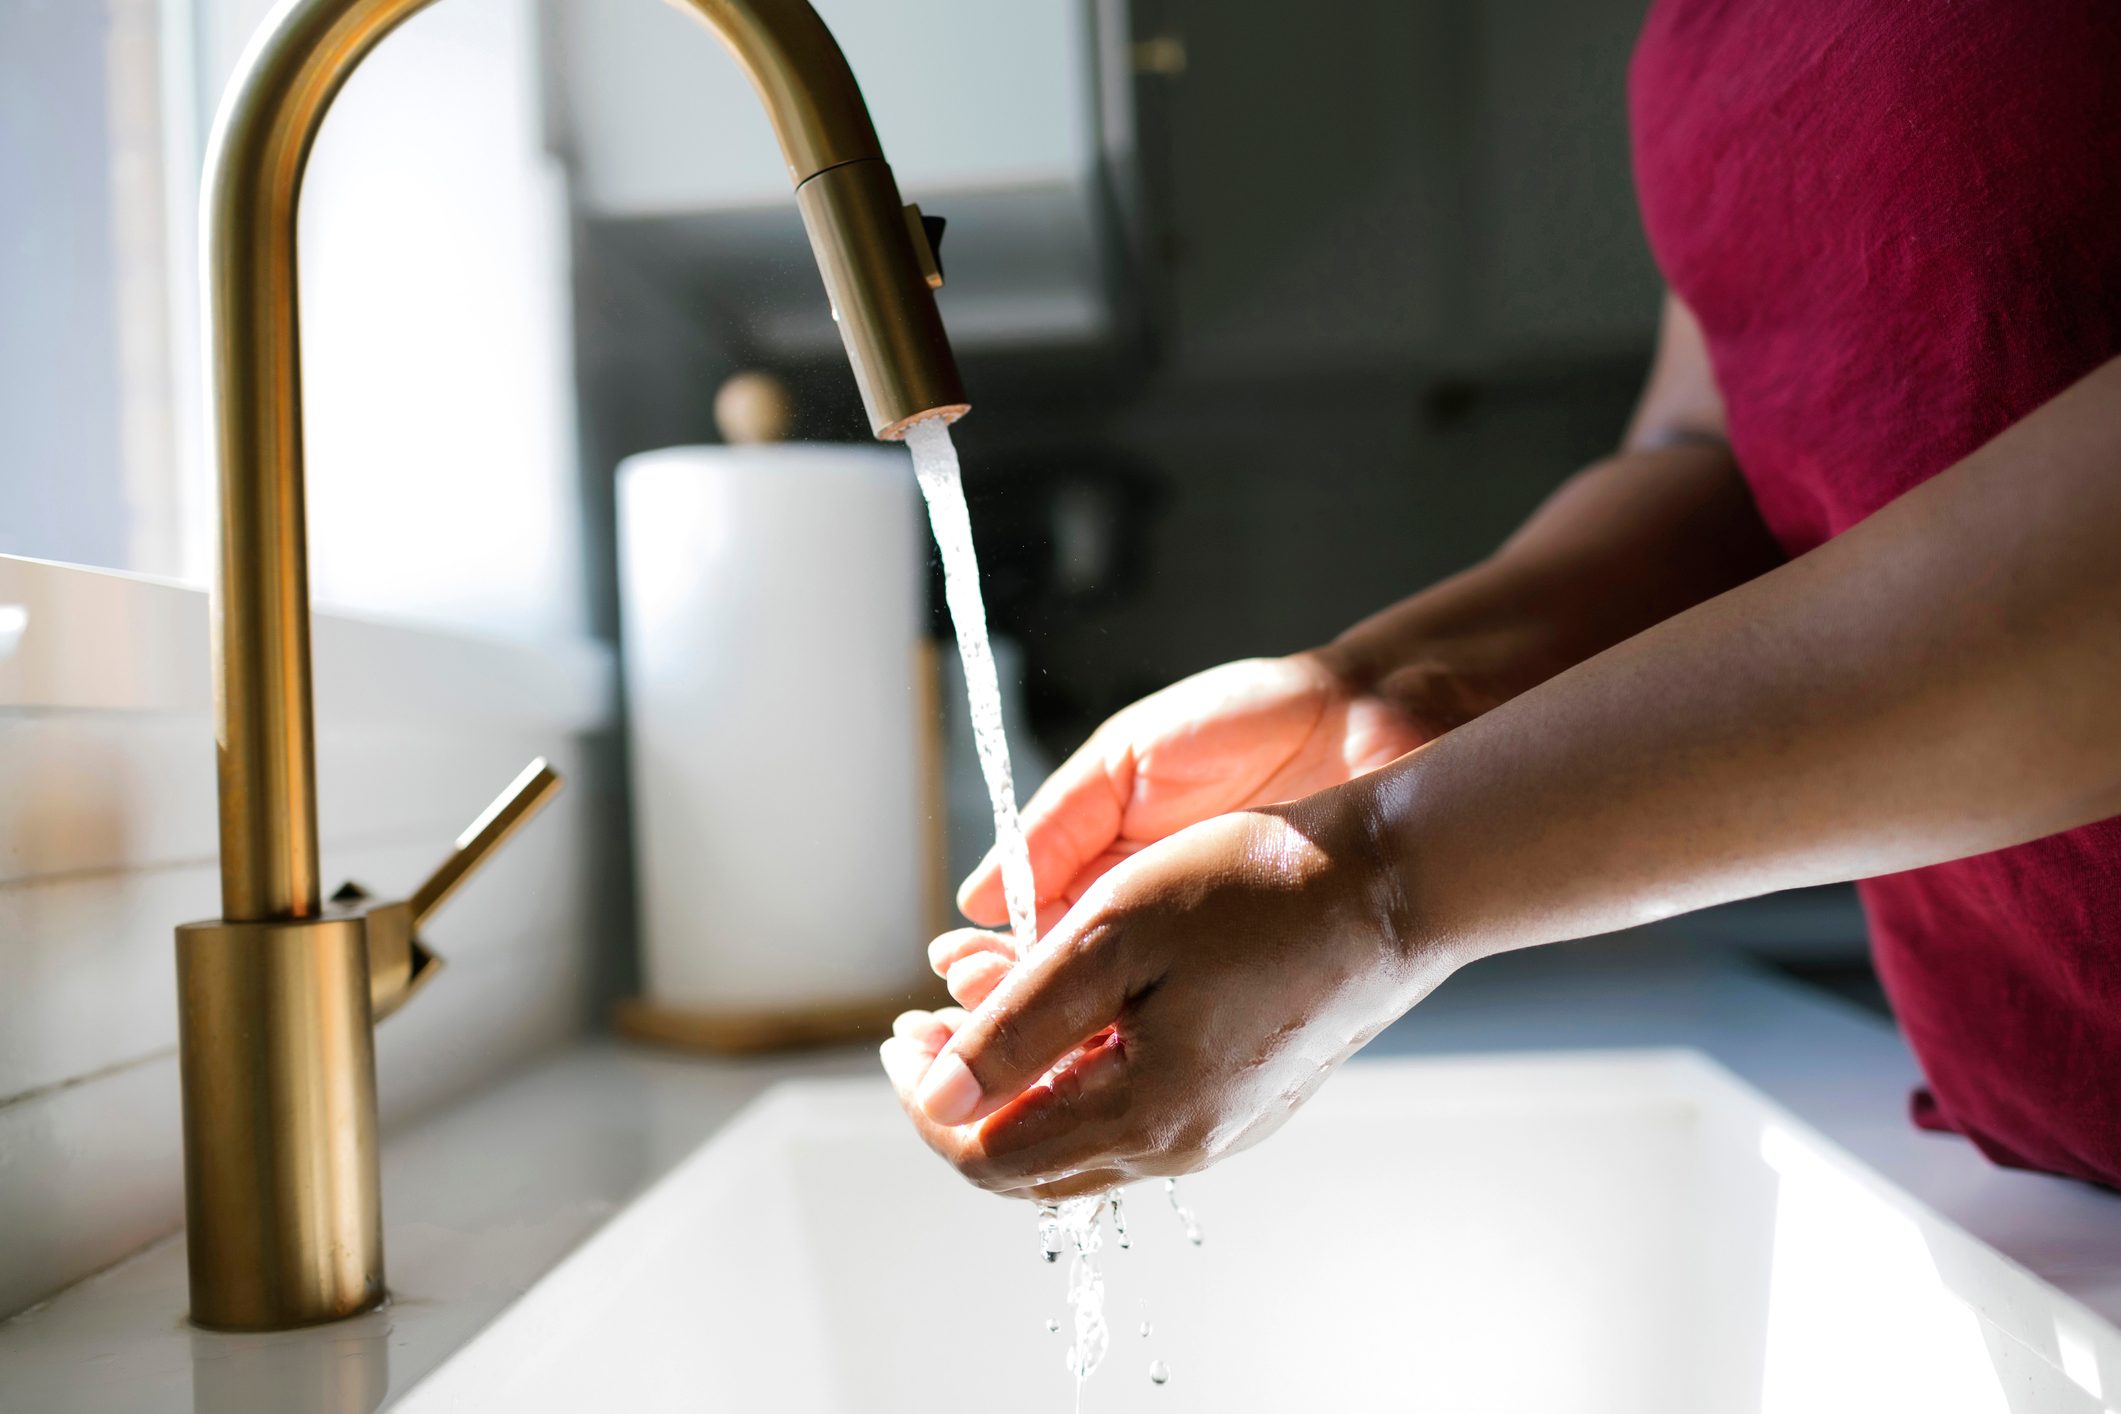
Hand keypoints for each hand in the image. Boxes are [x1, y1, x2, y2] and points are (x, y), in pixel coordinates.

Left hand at [881, 792, 1457, 1200]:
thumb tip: (936, 1102)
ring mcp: (1219, 1128)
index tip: (900, 1034)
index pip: (989, 1158)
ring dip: (1019, 1084)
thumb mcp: (1110, 938)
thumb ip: (1015, 1029)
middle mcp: (1179, 1144)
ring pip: (1081, 1139)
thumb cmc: (1257, 889)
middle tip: (923, 1025)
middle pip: (1029, 1164)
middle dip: (962, 1099)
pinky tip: (1073, 1012)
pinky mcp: (1244, 1100)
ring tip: (985, 1008)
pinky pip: (1133, 1113)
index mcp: (1141, 1115)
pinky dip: (1078, 1075)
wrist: (1393, 884)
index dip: (926, 1103)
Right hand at [946, 652, 1429, 1005]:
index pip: (1031, 938)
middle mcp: (1151, 923)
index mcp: (1111, 867)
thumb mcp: (1129, 758)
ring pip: (1115, 1022)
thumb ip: (1056, 824)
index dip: (989, 964)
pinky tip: (1108, 1054)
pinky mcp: (1256, 972)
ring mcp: (1202, 954)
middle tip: (973, 1024)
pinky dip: (1142, 1046)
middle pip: (1062, 993)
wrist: (1369, 721)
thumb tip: (977, 898)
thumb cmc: (1252, 720)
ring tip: (1026, 1047)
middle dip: (1009, 1016)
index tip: (952, 975)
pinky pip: (1186, 1025)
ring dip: (1065, 1042)